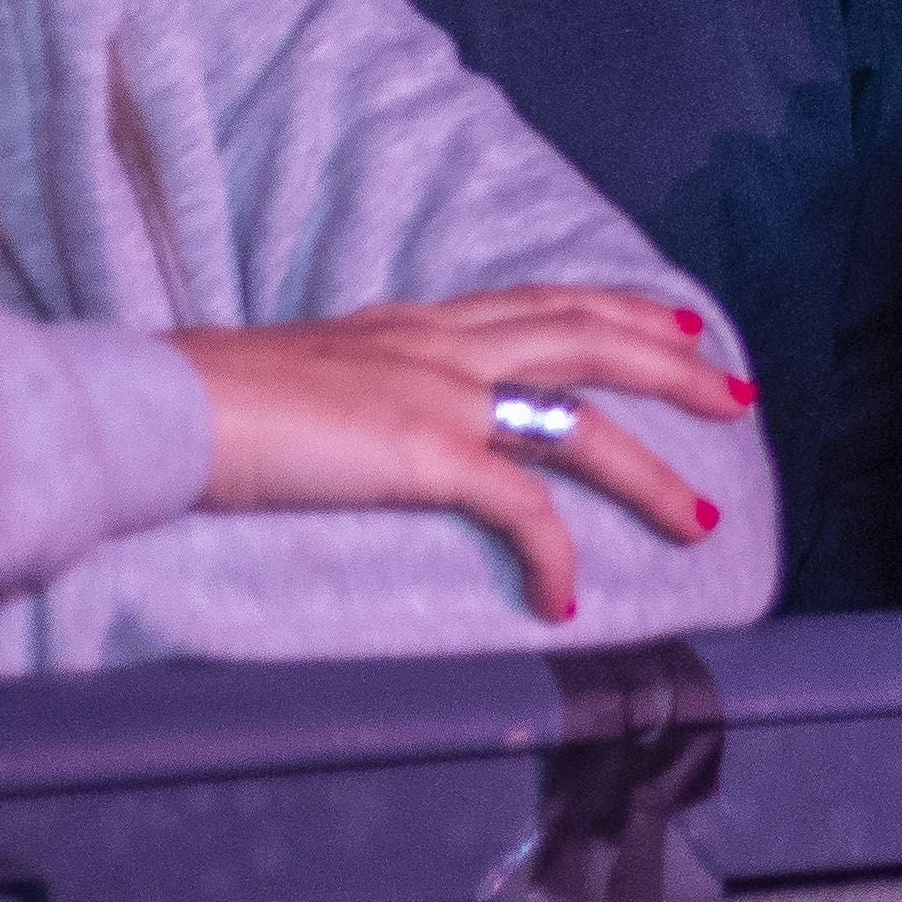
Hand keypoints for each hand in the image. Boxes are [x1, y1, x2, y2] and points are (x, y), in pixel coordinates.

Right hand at [170, 290, 749, 626]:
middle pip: (588, 338)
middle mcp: (438, 344)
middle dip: (673, 366)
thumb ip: (356, 390)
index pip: (540, 301)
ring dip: (651, 474)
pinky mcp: (423, 454)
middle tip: (737, 394)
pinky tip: (567, 600)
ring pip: (582, 423)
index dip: (616, 307)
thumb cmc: (207, 402)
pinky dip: (556, 553)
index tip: (674, 317)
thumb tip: (365, 421)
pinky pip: (520, 508)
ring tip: (700, 519)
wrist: (164, 406)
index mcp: (413, 324)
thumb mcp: (304, 380)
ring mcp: (437, 395)